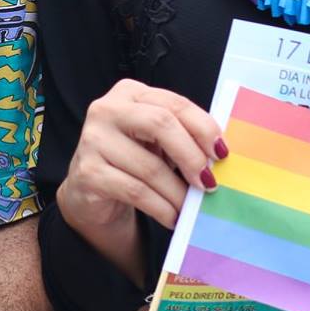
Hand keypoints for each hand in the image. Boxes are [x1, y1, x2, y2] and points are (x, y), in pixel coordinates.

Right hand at [57, 79, 222, 237]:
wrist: (90, 191)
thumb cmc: (133, 160)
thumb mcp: (157, 141)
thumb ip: (183, 136)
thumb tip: (220, 154)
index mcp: (129, 93)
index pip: (174, 104)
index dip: (203, 127)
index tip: (222, 153)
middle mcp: (107, 110)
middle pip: (160, 124)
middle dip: (191, 156)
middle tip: (209, 182)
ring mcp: (93, 140)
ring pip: (150, 167)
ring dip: (178, 193)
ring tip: (190, 208)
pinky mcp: (88, 172)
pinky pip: (136, 191)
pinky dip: (161, 208)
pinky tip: (172, 217)